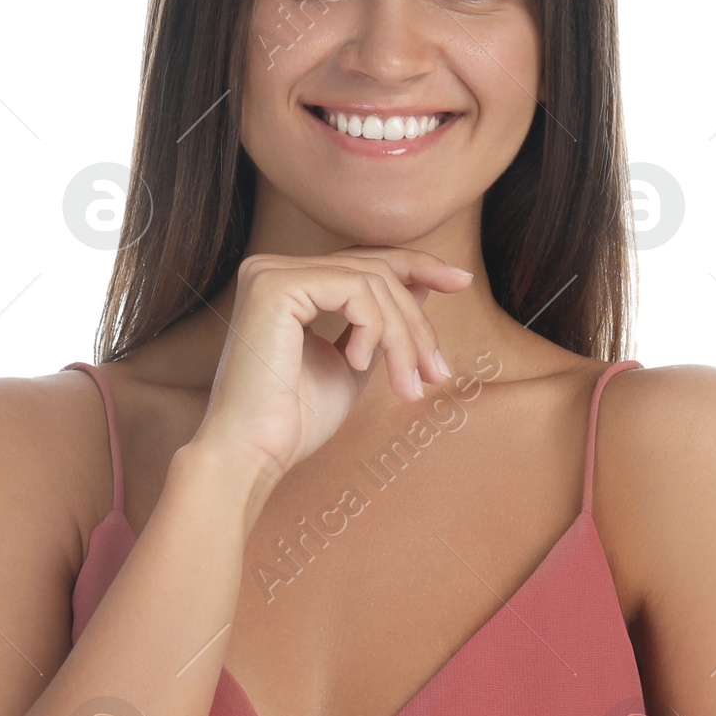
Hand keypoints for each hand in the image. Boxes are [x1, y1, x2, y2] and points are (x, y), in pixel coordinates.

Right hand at [194, 248, 474, 488]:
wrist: (253, 454)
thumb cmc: (295, 422)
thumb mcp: (354, 363)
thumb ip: (381, 325)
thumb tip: (423, 286)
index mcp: (288, 284)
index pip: (364, 261)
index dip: (417, 267)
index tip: (461, 282)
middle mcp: (274, 269)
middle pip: (375, 270)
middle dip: (417, 322)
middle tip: (436, 371)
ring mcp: (270, 273)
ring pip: (372, 282)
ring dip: (403, 337)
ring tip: (406, 384)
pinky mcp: (275, 285)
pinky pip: (355, 291)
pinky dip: (374, 330)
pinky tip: (358, 364)